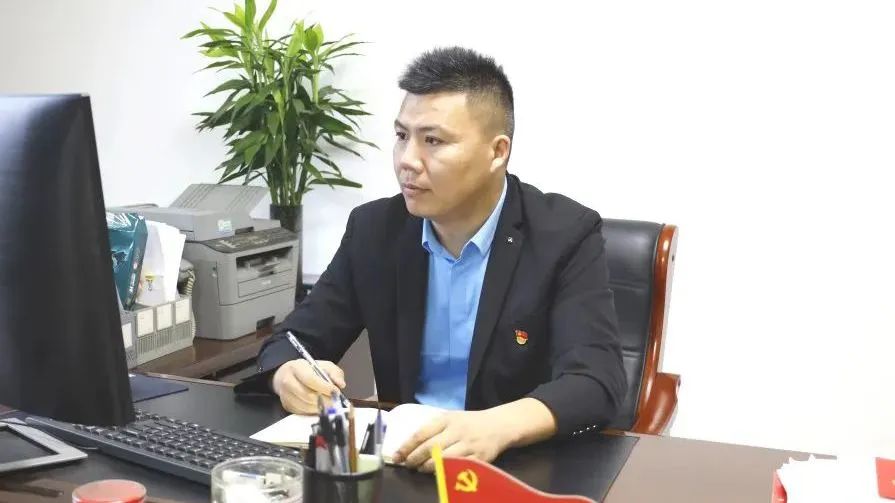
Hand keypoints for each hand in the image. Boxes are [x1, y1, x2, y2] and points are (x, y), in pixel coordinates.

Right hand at [272, 359, 345, 414]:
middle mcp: (287, 381)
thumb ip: (335, 373)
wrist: (287, 374)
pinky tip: (319, 405)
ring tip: (329, 402)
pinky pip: (303, 412)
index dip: (324, 387)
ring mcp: (285, 395)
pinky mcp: (286, 405)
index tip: (336, 391)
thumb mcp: (323, 365)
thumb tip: (340, 384)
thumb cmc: (307, 370)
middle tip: (335, 400)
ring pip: (306, 406)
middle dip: (325, 399)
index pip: (310, 379)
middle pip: (308, 395)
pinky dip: (314, 410)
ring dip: (320, 406)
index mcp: (296, 368)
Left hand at [392, 409, 513, 472]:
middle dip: (415, 459)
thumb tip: (408, 446)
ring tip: (421, 469)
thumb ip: (432, 429)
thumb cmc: (468, 422)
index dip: (407, 446)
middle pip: (431, 448)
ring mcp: (469, 445)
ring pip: (444, 460)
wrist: (498, 425)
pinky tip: (439, 474)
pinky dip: (446, 473)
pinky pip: (459, 469)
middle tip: (408, 465)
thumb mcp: (450, 418)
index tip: (397, 456)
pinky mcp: (479, 458)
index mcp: (447, 419)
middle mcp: (457, 431)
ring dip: (428, 468)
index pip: (422, 433)